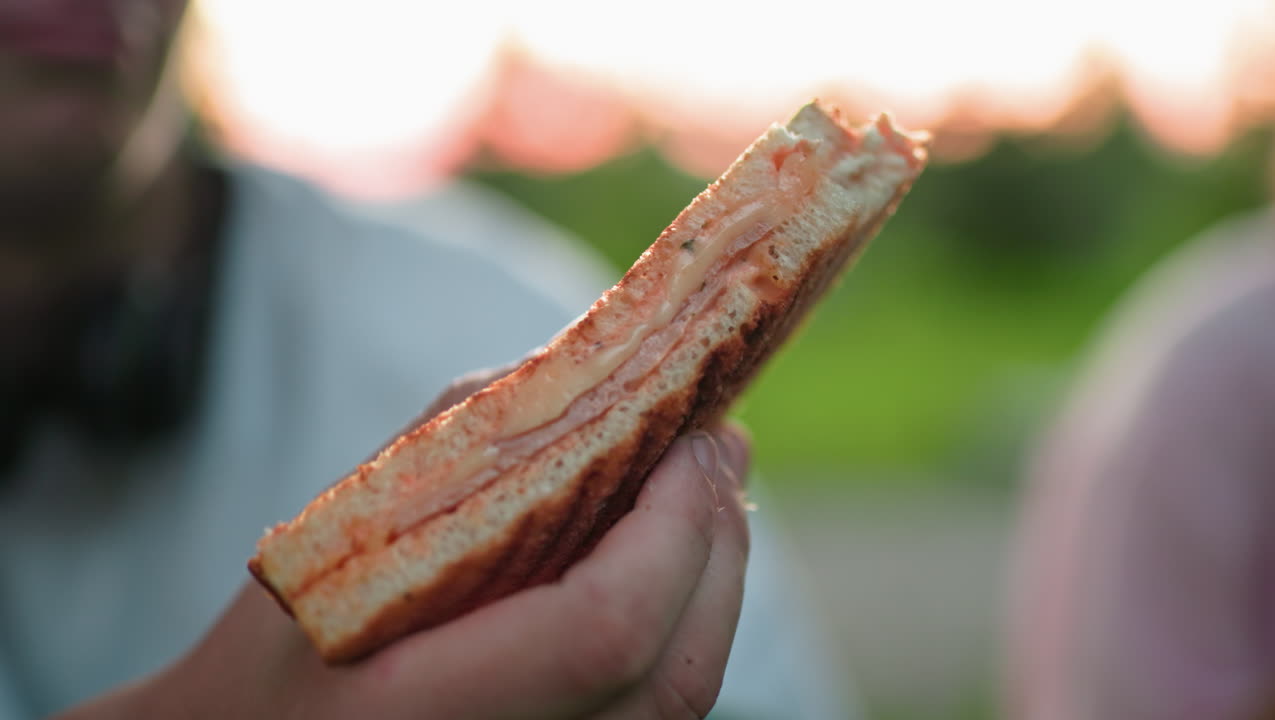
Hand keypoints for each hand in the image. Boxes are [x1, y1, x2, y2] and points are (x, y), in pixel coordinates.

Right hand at [60, 424, 751, 718]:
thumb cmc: (274, 651)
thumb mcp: (336, 536)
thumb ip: (464, 448)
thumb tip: (597, 378)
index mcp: (422, 711)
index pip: (606, 630)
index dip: (670, 529)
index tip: (690, 436)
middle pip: (672, 677)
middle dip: (713, 544)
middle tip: (720, 444)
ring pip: (680, 701)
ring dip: (714, 581)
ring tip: (708, 490)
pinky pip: (655, 713)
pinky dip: (685, 625)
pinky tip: (673, 560)